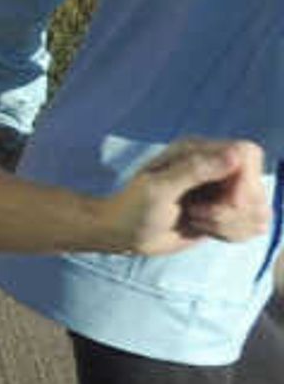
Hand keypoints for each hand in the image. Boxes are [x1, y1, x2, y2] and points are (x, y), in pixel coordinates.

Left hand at [103, 137, 270, 254]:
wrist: (124, 234)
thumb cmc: (133, 208)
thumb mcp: (158, 189)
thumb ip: (195, 170)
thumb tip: (235, 155)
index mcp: (198, 149)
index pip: (249, 155)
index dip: (245, 183)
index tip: (226, 203)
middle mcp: (216, 165)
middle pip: (257, 187)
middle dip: (232, 211)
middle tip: (197, 214)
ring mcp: (224, 189)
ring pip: (258, 210)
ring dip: (229, 225)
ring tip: (196, 219)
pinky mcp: (228, 212)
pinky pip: (254, 226)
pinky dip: (231, 234)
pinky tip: (204, 229)